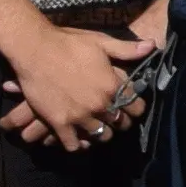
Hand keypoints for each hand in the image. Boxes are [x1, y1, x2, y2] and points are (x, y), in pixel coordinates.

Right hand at [0, 21, 146, 151]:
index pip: (137, 108)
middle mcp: (100, 104)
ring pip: (101, 136)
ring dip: (101, 133)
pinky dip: (77, 144)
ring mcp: (80, 116)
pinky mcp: (59, 123)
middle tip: (114, 118)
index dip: (136, 108)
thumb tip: (151, 46)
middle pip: (120, 124)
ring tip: (97, 127)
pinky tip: (77, 138)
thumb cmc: (68, 43)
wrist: (34, 48)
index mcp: (112, 85)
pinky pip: (73, 144)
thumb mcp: (101, 42)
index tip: (131, 107)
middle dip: (120, 122)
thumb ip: (127, 49)